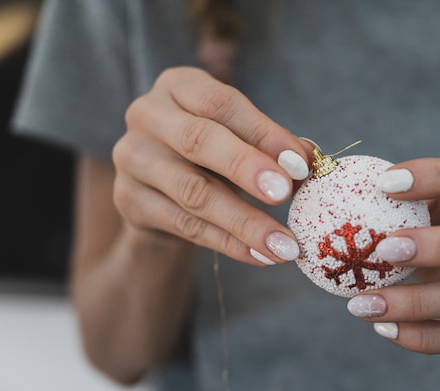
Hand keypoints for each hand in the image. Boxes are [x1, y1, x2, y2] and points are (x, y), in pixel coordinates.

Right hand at [112, 67, 310, 264]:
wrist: (162, 189)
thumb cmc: (211, 153)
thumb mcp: (240, 138)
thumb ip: (272, 145)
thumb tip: (311, 161)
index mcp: (179, 85)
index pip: (222, 103)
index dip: (263, 133)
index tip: (300, 164)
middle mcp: (147, 114)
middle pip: (198, 140)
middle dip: (245, 168)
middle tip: (283, 194)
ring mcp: (131, 157)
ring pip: (192, 192)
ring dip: (244, 221)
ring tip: (284, 245)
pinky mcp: (128, 199)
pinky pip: (185, 225)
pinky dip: (228, 243)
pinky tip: (260, 255)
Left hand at [347, 155, 439, 352]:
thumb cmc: (421, 226)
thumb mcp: (406, 203)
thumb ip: (363, 185)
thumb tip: (306, 165)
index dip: (437, 175)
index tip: (383, 183)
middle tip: (383, 250)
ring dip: (419, 302)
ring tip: (363, 305)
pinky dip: (424, 337)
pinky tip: (382, 328)